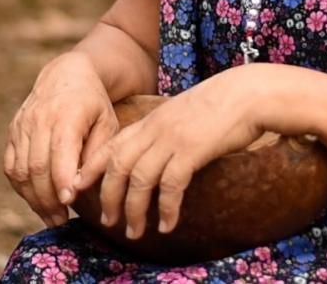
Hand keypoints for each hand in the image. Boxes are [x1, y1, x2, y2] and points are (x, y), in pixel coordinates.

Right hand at [4, 51, 120, 227]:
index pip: (60, 153)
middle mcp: (40, 119)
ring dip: (34, 199)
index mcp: (67, 114)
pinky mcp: (13, 132)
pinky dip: (21, 188)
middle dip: (48, 200)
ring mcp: (22, 125)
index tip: (70, 203)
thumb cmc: (94, 105)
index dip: (62, 181)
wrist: (66, 75)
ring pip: (21, 171)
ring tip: (51, 218)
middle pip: (37, 167)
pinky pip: (11, 166)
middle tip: (61, 221)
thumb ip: (96, 153)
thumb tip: (81, 186)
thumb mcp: (107, 123)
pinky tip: (36, 201)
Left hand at [72, 65, 267, 239]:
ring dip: (134, 210)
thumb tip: (156, 157)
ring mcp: (172, 138)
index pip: (111, 145)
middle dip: (108, 196)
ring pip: (139, 179)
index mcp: (151, 121)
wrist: (248, 93)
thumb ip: (165, 132)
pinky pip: (171, 185)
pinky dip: (166, 208)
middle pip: (118, 165)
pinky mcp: (192, 150)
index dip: (91, 168)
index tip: (79, 188)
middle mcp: (155, 129)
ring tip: (135, 232)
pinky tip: (167, 225)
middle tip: (109, 221)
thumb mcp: (183, 115)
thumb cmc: (220, 106)